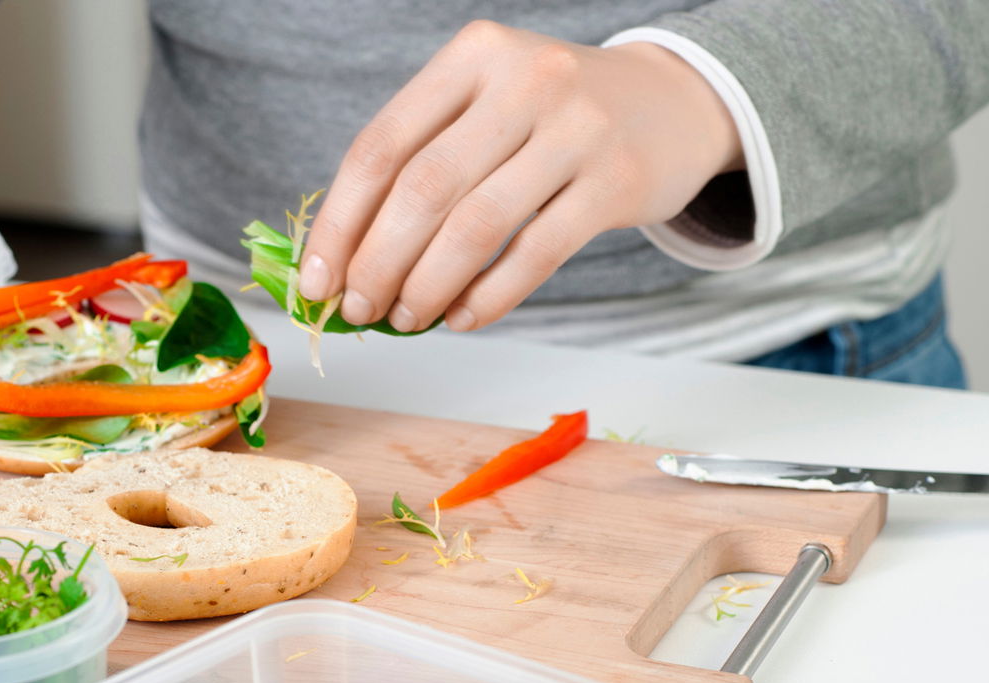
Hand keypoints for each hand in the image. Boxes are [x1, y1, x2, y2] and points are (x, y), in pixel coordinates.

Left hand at [297, 22, 743, 332]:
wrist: (672, 104)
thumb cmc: (551, 119)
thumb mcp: (486, 106)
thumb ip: (423, 161)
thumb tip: (345, 260)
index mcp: (471, 56)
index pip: (382, 147)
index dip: (340, 223)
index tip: (316, 281)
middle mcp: (524, 81)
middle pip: (423, 189)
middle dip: (377, 263)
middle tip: (357, 310)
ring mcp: (576, 129)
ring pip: (476, 226)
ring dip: (428, 287)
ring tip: (405, 319)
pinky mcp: (615, 182)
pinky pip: (536, 254)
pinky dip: (489, 296)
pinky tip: (463, 318)